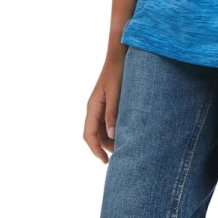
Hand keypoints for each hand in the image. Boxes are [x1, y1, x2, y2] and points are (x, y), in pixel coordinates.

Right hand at [83, 48, 125, 163]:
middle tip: (123, 155)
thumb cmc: (118, 72)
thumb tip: (112, 136)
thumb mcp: (116, 94)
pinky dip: (116, 130)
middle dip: (106, 147)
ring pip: (103, 130)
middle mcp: (94, 108)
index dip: (95, 150)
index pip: (89, 134)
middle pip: (96, 135)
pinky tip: (128, 133)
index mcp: (93, 107)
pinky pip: (109, 122)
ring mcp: (101, 106)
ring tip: (127, 146)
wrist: (121, 55)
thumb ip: (113, 114)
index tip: (105, 161)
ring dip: (112, 140)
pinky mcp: (109, 103)